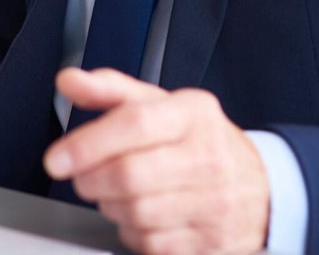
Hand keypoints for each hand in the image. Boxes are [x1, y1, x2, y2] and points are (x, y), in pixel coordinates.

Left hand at [43, 68, 269, 254]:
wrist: (262, 187)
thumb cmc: (199, 140)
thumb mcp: (160, 104)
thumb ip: (110, 90)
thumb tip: (68, 80)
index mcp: (193, 114)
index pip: (134, 124)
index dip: (88, 144)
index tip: (56, 159)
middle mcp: (208, 157)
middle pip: (130, 176)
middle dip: (91, 180)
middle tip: (83, 177)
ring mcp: (214, 203)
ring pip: (136, 214)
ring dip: (110, 206)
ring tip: (116, 193)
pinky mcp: (210, 242)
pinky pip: (151, 244)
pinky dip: (133, 232)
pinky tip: (140, 214)